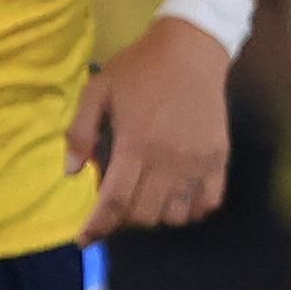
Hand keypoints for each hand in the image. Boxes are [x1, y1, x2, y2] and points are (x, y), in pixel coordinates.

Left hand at [73, 15, 236, 238]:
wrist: (192, 49)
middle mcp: (168, 160)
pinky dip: (188, 210)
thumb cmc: (139, 69)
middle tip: (118, 199)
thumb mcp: (98, 90)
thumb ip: (80, 131)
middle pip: (143, 215)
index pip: (113, 202)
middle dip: (123, 217)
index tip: (85, 239)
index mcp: (135, 144)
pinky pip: (206, 204)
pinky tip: (176, 196)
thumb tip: (72, 171)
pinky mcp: (218, 160)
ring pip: (174, 215)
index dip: (97, 227)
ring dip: (155, 214)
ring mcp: (197, 162)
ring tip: (146, 196)